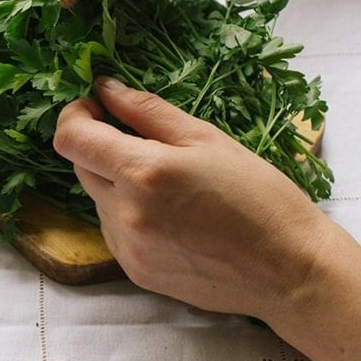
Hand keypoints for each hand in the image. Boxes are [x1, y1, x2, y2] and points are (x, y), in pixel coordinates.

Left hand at [53, 77, 328, 320]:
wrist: (290, 271)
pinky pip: (113, 230)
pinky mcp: (135, 272)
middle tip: (147, 143)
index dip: (76, 115)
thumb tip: (105, 88)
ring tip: (172, 188)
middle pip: (81, 167)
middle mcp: (125, 213)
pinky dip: (130, 214)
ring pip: (98, 199)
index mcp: (143, 173)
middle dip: (102, 148)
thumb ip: (147, 111)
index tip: (98, 108)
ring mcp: (127, 248)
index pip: (70, 138)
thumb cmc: (259, 196)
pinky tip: (173, 217)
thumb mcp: (206, 138)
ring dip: (118, 184)